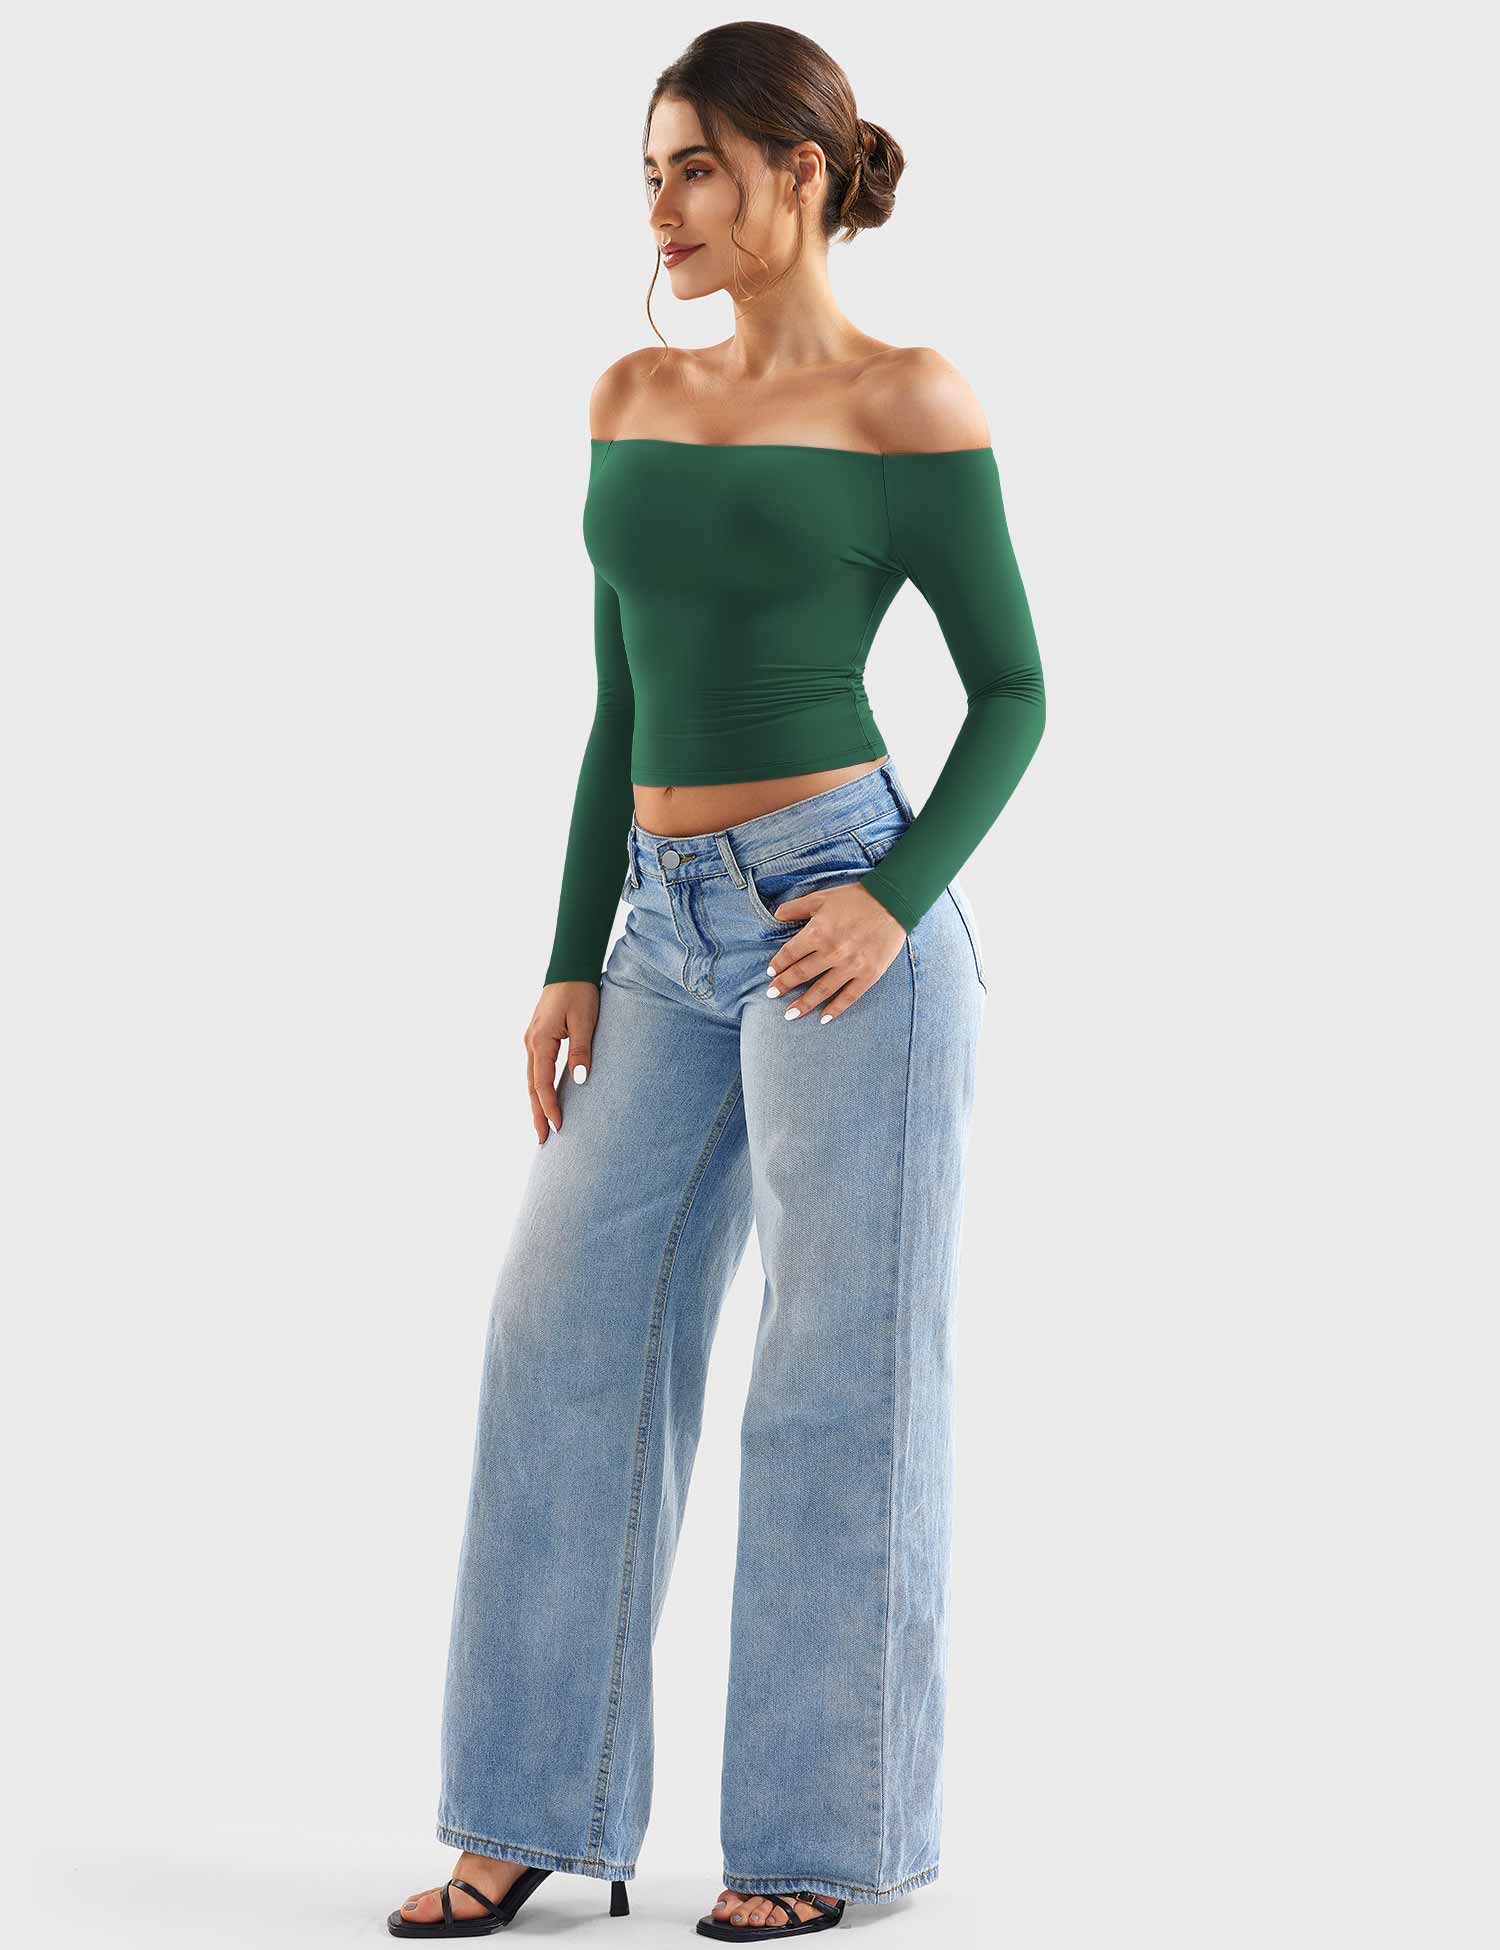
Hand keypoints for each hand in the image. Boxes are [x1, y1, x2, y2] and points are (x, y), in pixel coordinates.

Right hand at [526, 981, 597, 1140]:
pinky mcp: (537, 1037)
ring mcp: (531, 1040)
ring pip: (531, 1079)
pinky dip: (538, 1088)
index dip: (549, 1107)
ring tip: (542, 1126)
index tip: (558, 1127)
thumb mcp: (585, 1021)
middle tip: (543, 1140)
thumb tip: (579, 1081)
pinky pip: (535, 1069)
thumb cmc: (580, 992)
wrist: (569, 968)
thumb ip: (581, 1051)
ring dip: (537, 1103)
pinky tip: (544, 1099)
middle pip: (532, 1086)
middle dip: (538, 1114)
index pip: (542, 1083)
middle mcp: (531, 1043)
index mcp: (540, 1041)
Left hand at [764, 882, 907, 1023]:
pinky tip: (823, 1018)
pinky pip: (849, 996)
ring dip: (804, 1004)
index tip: (770, 974)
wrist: (893, 902)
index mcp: (817, 932)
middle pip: (801, 974)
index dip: (778, 965)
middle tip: (772, 995)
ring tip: (790, 1015)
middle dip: (784, 986)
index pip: (790, 954)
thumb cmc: (855, 899)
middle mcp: (831, 952)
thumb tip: (775, 916)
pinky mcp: (869, 974)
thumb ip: (796, 908)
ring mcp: (851, 966)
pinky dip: (835, 1009)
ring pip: (821, 990)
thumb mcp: (821, 898)